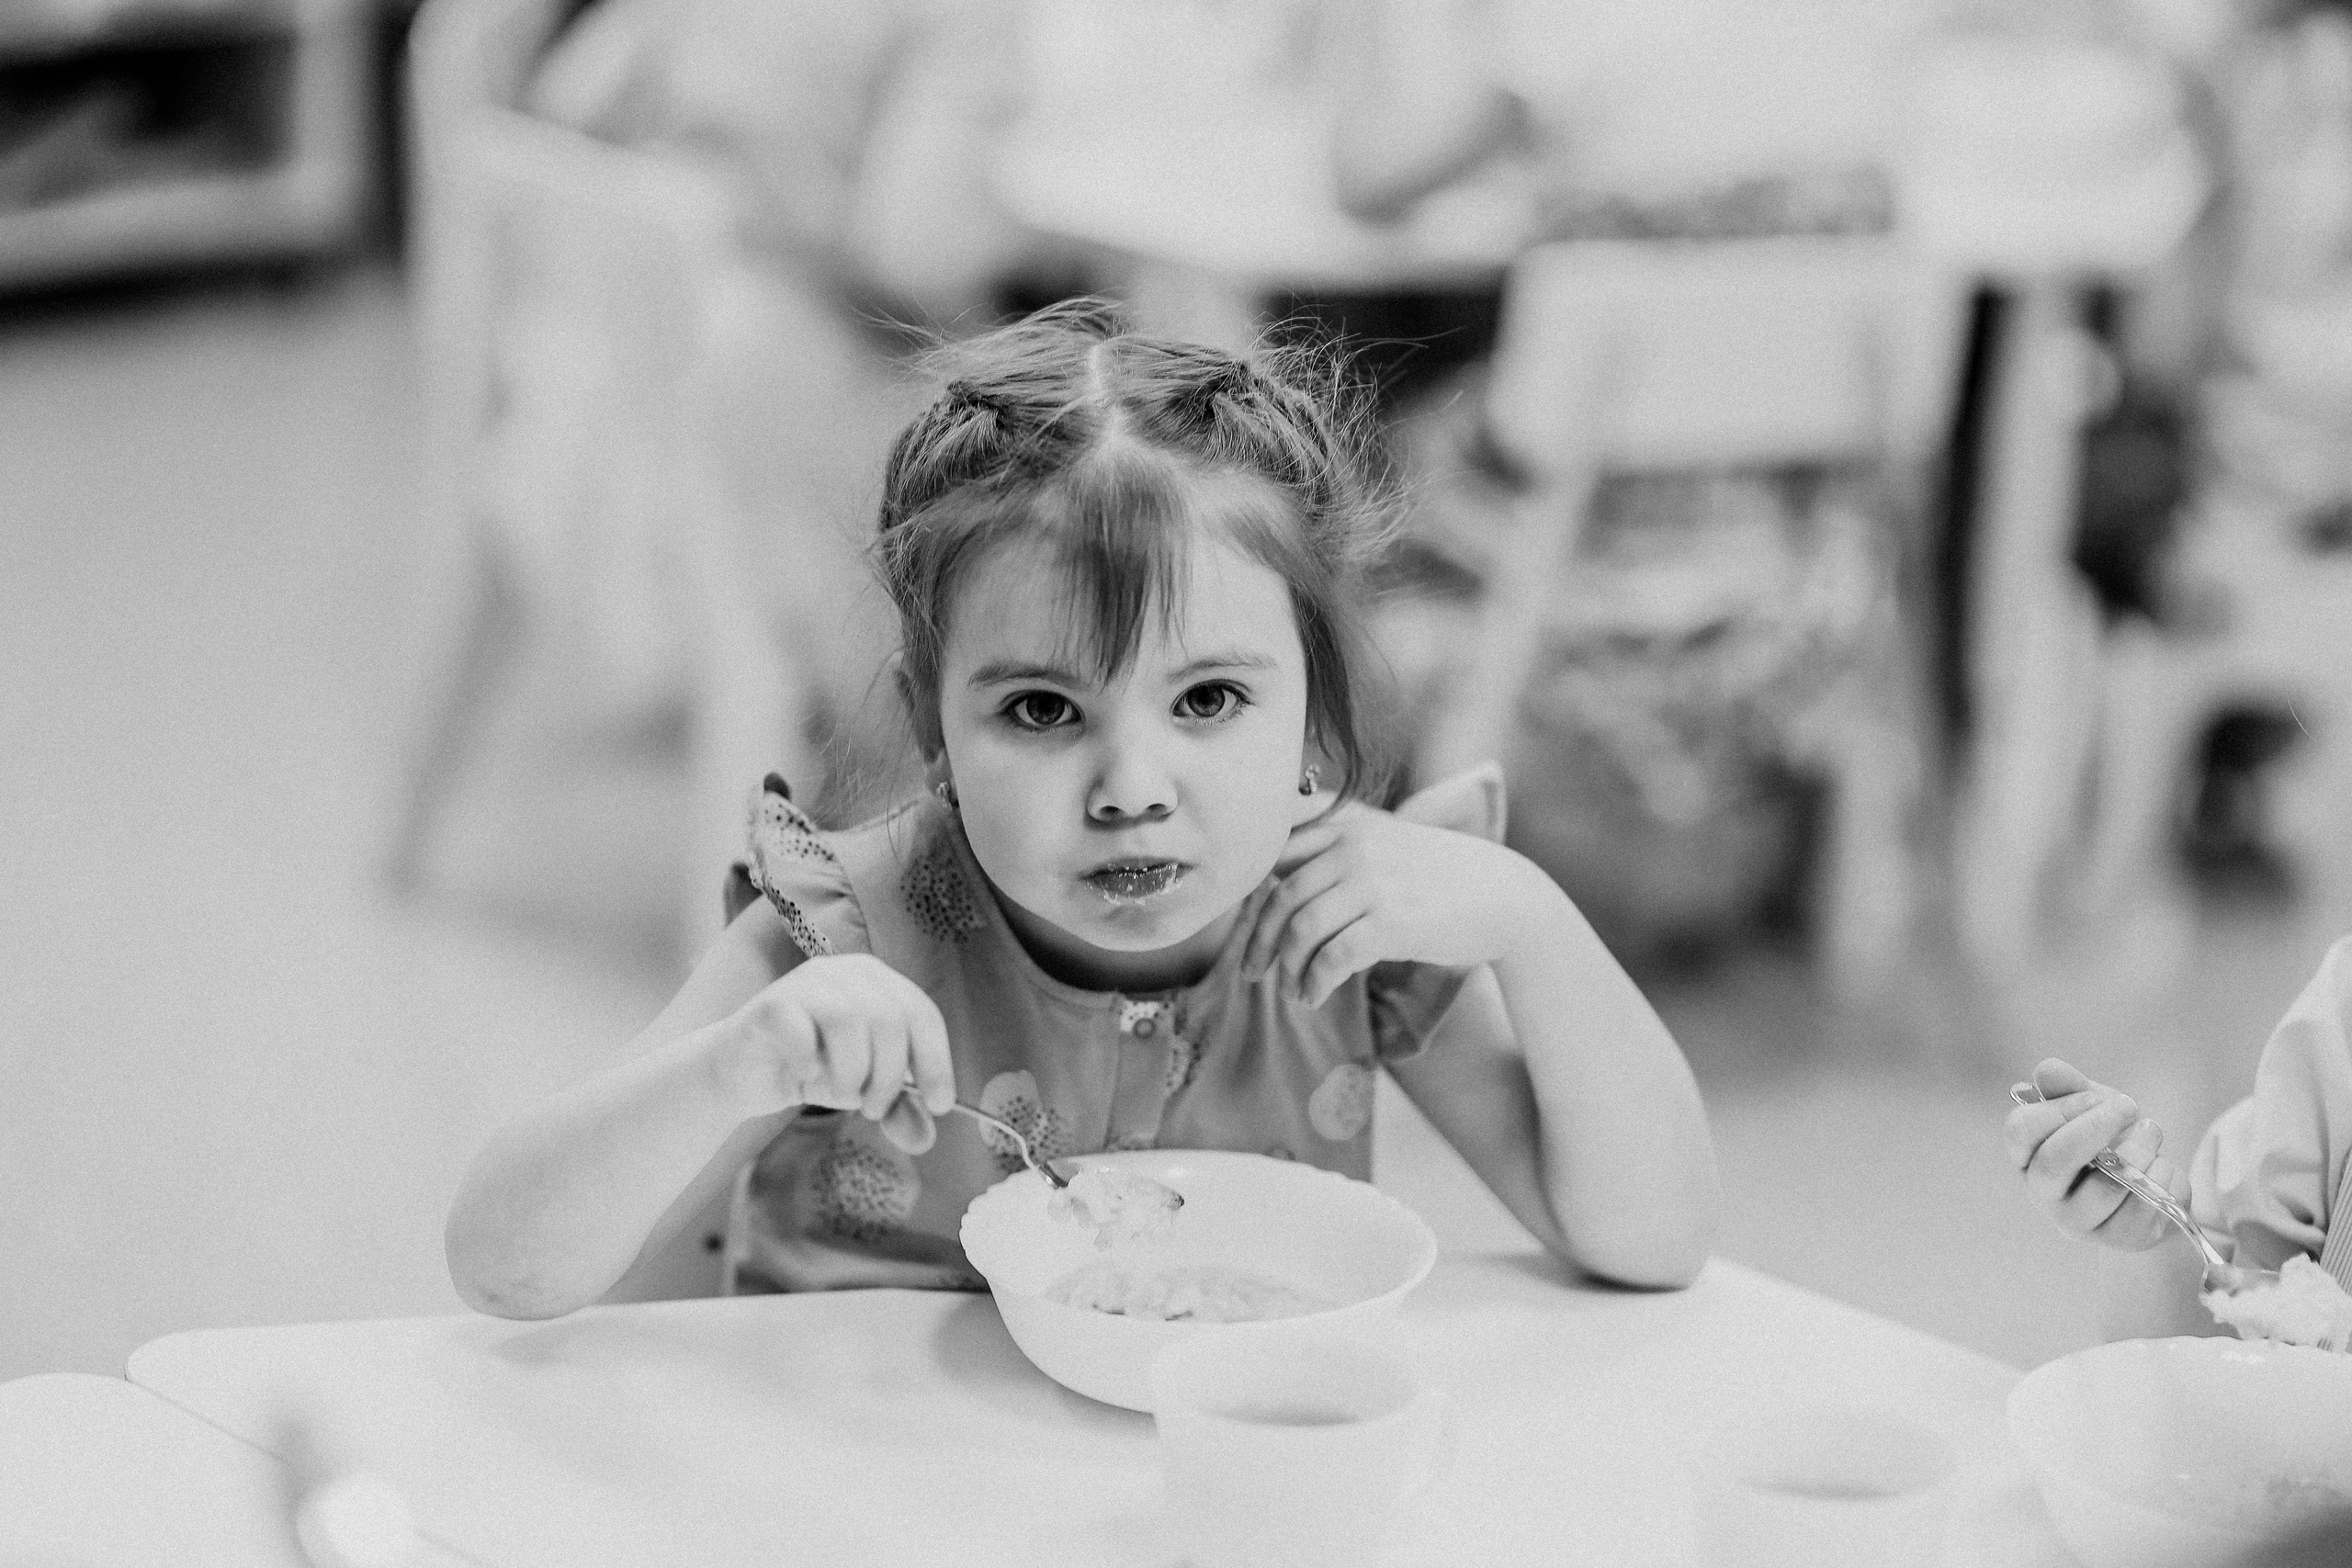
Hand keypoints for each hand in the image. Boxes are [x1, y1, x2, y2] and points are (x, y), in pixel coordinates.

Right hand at [709, 954, 954, 1152]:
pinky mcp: (771, 1005)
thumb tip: (926, 1138)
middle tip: (873, 1109)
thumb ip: (898, 1109)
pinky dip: (811, 1066)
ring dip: (852, 1074)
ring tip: (841, 1096)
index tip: (939, 1105)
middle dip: (889, 1077)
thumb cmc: (812, 1071)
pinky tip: (806, 1077)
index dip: (936, 1061)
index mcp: (877, 980)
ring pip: (850, 1022)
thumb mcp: (864, 1091)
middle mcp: (844, 971)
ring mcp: (806, 983)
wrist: (742, 1073)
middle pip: (890, 1019)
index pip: (922, 1013)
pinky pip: (803, 1035)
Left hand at [1240, 801, 1553, 1007]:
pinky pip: (1331, 958)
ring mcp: (1371, 885)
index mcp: (1348, 829)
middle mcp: (1353, 850)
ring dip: (1288, 969)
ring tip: (1293, 992)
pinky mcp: (1389, 923)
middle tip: (1253, 972)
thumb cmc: (1444, 879)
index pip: (1277, 858)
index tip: (1252, 929)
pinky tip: (1314, 998)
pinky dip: (1314, 983)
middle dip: (1260, 942)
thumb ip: (1341, 857)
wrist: (1506, 896)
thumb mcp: (1389, 849)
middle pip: (1280, 899)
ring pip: (1301, 931)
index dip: (1254, 897)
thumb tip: (1283, 891)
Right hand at [2004, 1058, 2184, 1250]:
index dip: (2060, 1108)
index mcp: (2027, 1158)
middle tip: (2129, 1105)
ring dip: (2139, 1149)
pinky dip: (2162, 1174)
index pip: (2020, 1131)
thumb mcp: (2089, 1108)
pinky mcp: (2120, 1239)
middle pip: (2055, 1162)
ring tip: (2152, 1131)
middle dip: (2097, 1126)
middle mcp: (2044, 1194)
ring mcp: (2080, 1222)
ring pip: (2107, 1186)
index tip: (2094, 1096)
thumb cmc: (2109, 1142)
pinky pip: (2144, 1204)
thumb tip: (2046, 1070)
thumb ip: (2068, 1088)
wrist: (2148, 1187)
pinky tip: (2161, 1165)